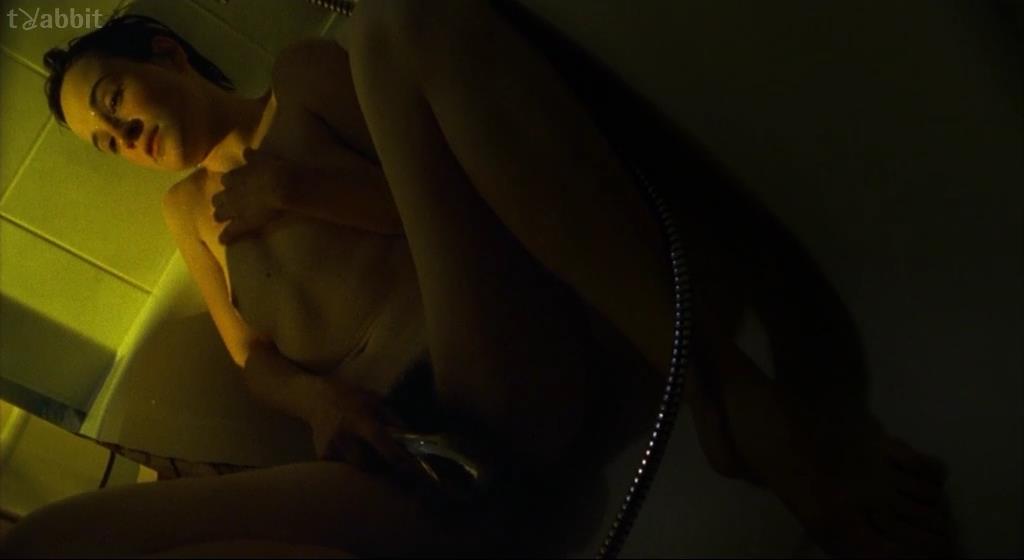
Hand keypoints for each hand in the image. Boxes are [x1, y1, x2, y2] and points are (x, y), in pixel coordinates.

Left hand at [212, 148, 294, 243]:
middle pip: (218, 198)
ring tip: (222, 220)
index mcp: (236, 177)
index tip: (233, 186)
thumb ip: (253, 157)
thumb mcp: (263, 159)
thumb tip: (246, 150)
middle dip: (220, 201)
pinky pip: (229, 232)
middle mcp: (230, 193)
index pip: (227, 180)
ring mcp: (234, 209)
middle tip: (225, 205)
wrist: (280, 186)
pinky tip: (223, 241)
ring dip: (221, 216)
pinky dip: (226, 236)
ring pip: (219, 214)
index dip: (230, 184)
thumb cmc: (274, 169)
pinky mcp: (242, 223)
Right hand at [309, 380, 423, 480]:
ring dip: (368, 466)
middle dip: (381, 467)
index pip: (379, 440)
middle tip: (389, 462)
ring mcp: (331, 447)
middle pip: (368, 463)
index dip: (394, 455)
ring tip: (371, 455)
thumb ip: (394, 421)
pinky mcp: (323, 455)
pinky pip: (344, 468)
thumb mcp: (377, 402)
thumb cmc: (353, 399)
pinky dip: (353, 464)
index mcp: (360, 420)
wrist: (318, 398)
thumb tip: (411, 440)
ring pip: (356, 468)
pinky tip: (353, 452)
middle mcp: (344, 435)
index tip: (408, 465)